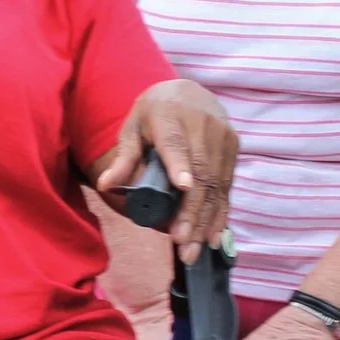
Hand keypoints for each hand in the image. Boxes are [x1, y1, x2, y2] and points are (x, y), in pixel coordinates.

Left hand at [92, 78, 236, 257]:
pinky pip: (227, 185)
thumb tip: (106, 186)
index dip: (180, 165)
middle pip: (200, 173)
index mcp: (169, 117)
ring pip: (216, 184)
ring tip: (193, 249)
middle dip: (191, 212)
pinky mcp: (233, 148)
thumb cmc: (154, 112)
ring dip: (206, 220)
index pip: (175, 143)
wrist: (190, 90)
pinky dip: (220, 213)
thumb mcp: (133, 127)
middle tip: (180, 242)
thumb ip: (124, 157)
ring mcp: (222, 137)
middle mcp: (201, 126)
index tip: (183, 187)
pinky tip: (213, 237)